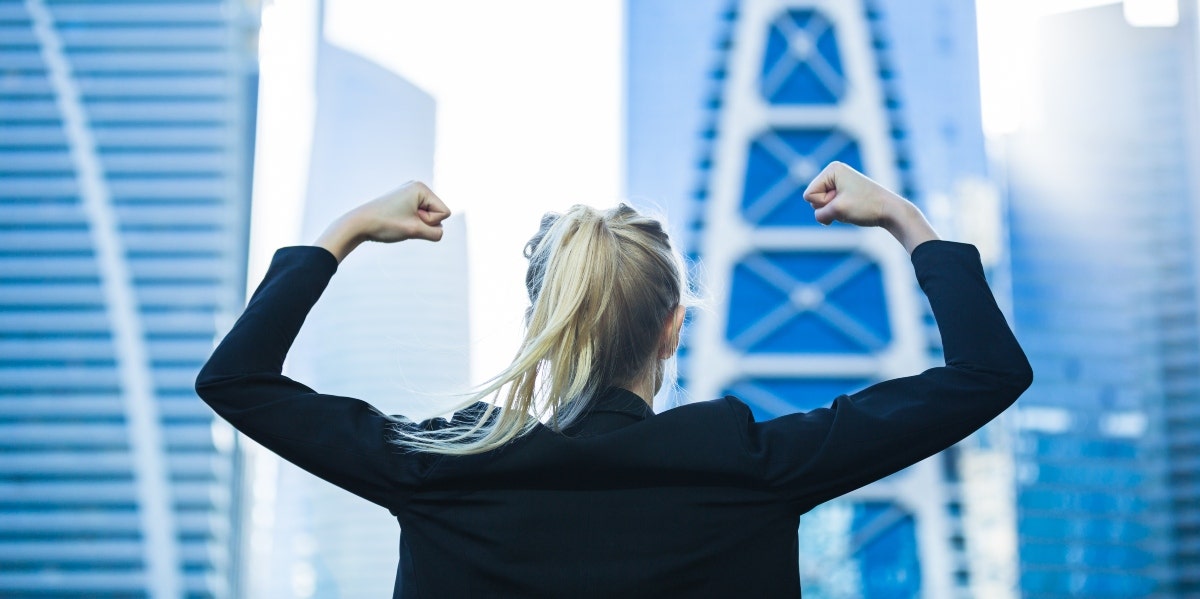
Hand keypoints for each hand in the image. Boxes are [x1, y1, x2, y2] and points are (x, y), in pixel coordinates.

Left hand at [315, 181, 450, 261]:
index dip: (429, 222)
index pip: (444, 213)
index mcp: (421, 188)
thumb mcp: (415, 231)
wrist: (358, 224)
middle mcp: (417, 186)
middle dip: (423, 223)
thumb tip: (439, 232)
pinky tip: (397, 221)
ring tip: (398, 221)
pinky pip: (419, 216)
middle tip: (402, 221)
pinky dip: (411, 222)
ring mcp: (409, 193)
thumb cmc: (386, 225)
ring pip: (428, 216)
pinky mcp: (403, 201)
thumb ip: (435, 233)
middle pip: (438, 214)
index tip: (409, 219)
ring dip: (417, 224)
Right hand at [802, 162, 937, 253]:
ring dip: (834, 211)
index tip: (844, 200)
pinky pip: (830, 207)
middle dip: (829, 207)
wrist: (891, 210)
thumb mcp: (837, 210)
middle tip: (849, 205)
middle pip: (813, 199)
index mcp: (832, 169)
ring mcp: (840, 182)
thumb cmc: (866, 207)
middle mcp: (835, 173)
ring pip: (821, 205)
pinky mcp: (845, 192)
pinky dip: (838, 213)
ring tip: (852, 208)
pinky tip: (852, 210)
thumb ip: (820, 213)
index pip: (809, 194)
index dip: (824, 203)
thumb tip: (822, 217)